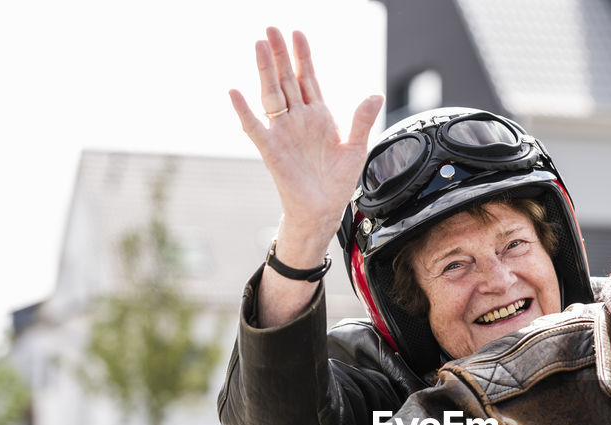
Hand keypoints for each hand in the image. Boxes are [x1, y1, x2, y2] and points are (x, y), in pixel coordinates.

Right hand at [228, 28, 382, 254]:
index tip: (298, 33)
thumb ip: (361, 120)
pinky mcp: (271, 150)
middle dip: (280, 54)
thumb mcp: (355, 148)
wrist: (323, 210)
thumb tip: (375, 95)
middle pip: (286, 79)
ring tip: (259, 45)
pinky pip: (255, 127)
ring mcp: (283, 132)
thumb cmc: (337, 182)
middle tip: (271, 28)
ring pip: (271, 94)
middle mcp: (298, 119)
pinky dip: (244, 110)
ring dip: (264, 70)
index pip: (308, 78)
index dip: (303, 57)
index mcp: (319, 116)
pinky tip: (235, 92)